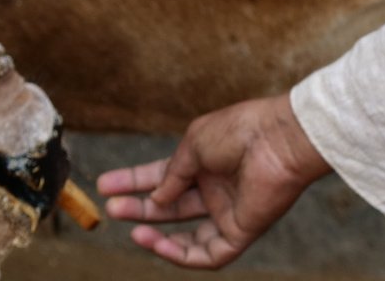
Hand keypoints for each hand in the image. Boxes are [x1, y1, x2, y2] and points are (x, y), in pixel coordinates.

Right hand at [97, 93, 330, 268]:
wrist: (278, 139)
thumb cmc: (240, 131)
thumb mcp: (194, 143)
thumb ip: (172, 172)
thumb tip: (156, 196)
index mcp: (205, 160)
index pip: (164, 175)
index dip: (135, 180)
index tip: (106, 183)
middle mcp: (215, 187)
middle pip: (170, 205)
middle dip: (139, 206)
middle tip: (110, 206)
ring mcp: (227, 210)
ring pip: (186, 234)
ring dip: (156, 235)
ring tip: (131, 228)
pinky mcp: (240, 231)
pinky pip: (208, 253)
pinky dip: (180, 254)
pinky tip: (156, 241)